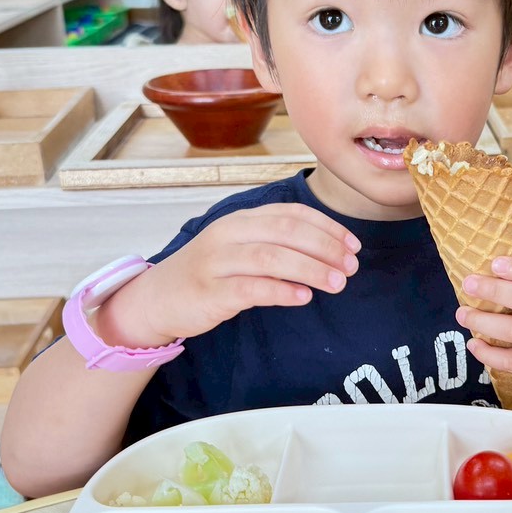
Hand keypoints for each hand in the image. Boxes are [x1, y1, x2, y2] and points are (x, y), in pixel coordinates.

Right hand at [104, 204, 360, 344]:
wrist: (158, 298)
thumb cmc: (209, 273)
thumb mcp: (241, 248)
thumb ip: (276, 243)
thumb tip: (329, 251)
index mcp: (241, 219)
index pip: (292, 214)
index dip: (327, 227)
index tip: (353, 245)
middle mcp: (229, 234)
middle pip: (287, 232)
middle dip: (325, 247)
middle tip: (351, 266)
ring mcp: (217, 262)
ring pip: (272, 258)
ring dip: (311, 269)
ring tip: (337, 283)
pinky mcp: (210, 292)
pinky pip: (251, 289)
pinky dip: (281, 291)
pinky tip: (303, 297)